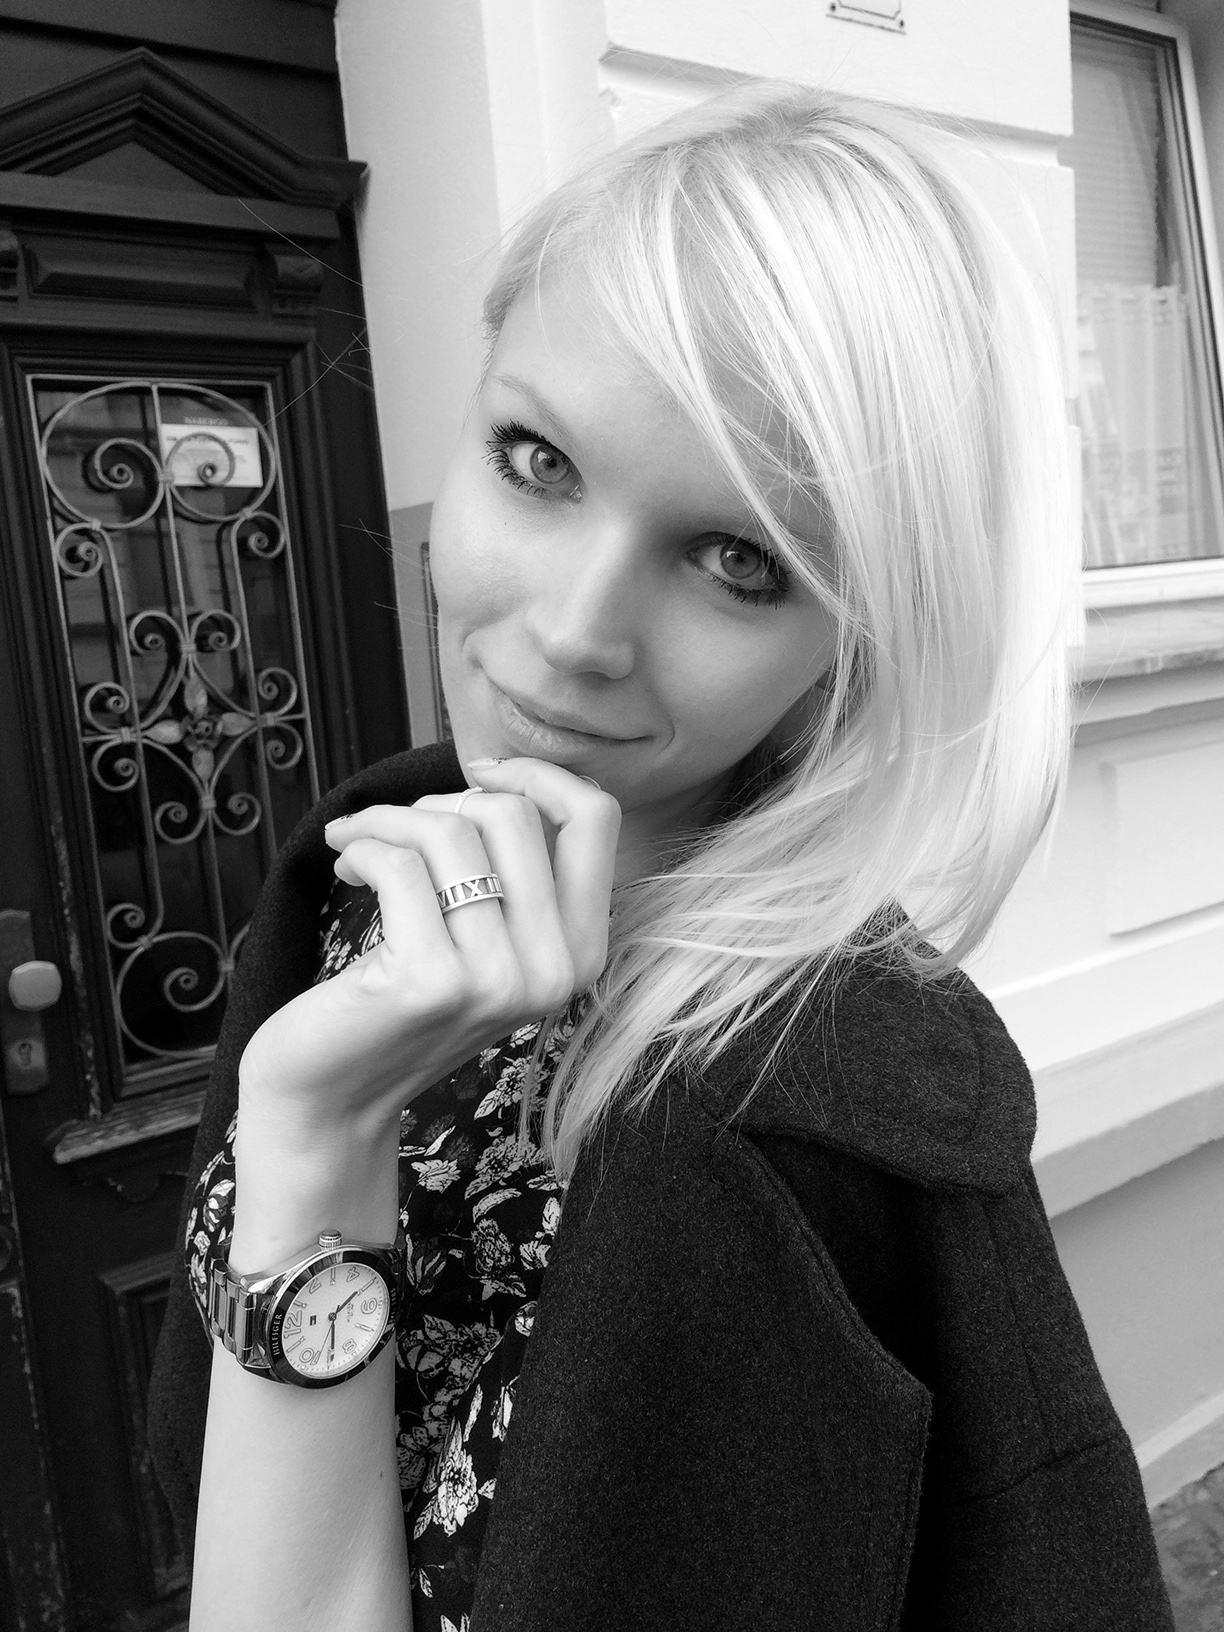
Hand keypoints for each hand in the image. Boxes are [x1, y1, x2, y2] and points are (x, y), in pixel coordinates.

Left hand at [235, 758, 619, 1147]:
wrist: (334, 1096)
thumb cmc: (403, 1000)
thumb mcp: (487, 940)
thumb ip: (515, 873)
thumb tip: (496, 776)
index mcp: (583, 952)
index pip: (596, 818)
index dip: (536, 774)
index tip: (478, 773)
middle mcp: (556, 970)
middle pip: (513, 813)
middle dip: (439, 801)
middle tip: (394, 830)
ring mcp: (498, 979)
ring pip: (450, 832)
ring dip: (387, 821)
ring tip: (357, 843)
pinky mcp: (431, 981)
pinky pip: (399, 865)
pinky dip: (361, 848)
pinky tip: (344, 866)